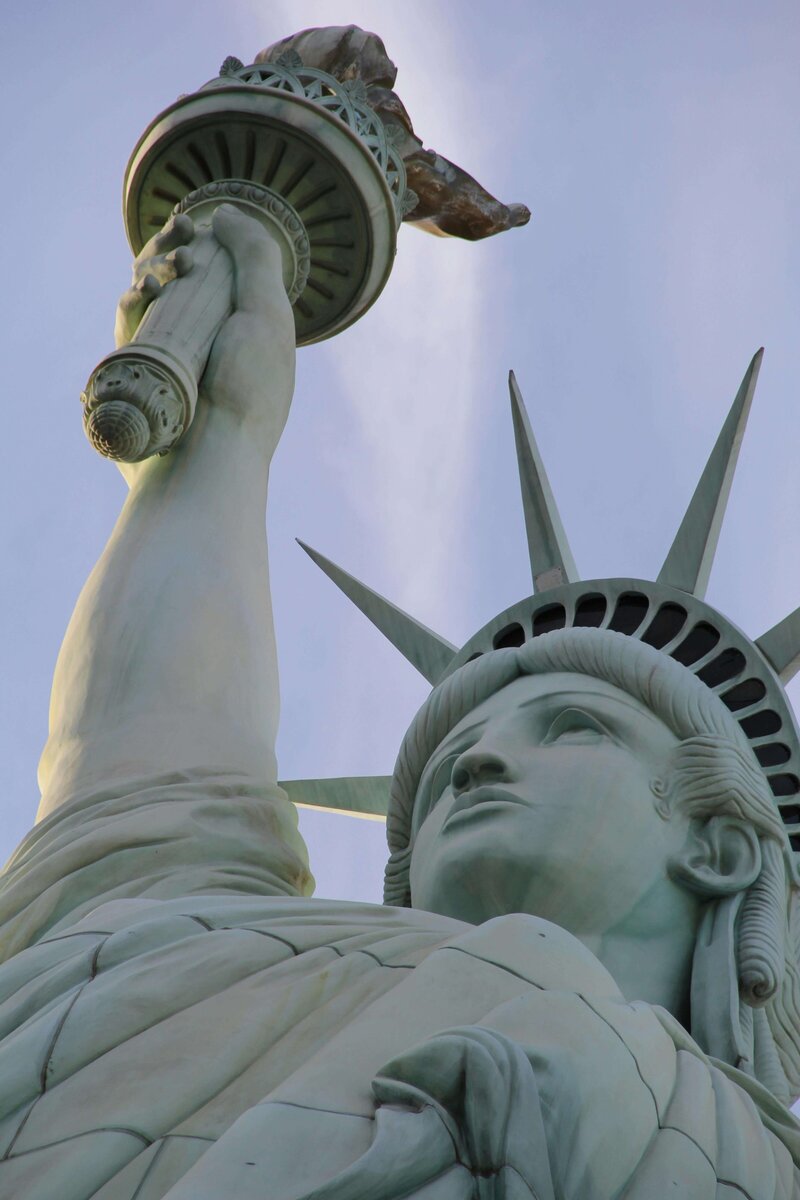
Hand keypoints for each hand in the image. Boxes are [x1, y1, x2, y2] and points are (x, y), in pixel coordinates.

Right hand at [115, 205, 295, 479]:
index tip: (191, 225)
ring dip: (148, 276)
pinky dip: (129, 308)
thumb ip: (255, 258)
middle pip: (178, 282)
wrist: (210, 460)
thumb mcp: (266, 314)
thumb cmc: (245, 391)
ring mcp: (172, 365)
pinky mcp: (139, 382)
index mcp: (243, 335)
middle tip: (175, 246)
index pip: (217, 275)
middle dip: (168, 253)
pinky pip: (127, 333)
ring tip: (157, 280)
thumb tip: (226, 213)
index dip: (200, 244)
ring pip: (148, 303)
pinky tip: (137, 298)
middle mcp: (207, 348)